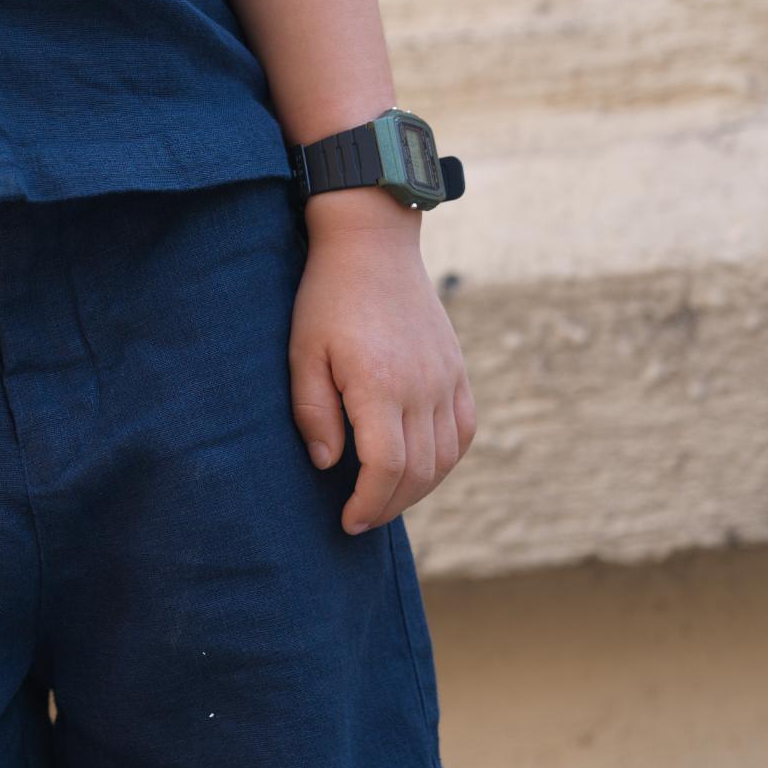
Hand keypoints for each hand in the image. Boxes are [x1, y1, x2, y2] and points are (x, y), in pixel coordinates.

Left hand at [290, 193, 474, 533]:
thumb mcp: (303, 353)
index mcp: (380, 385)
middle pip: (418, 470)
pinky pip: (464, 429)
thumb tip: (328, 465)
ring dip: (419, 488)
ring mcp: (446, 378)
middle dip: (389, 504)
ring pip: (446, 456)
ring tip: (386, 499)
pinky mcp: (457, 369)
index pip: (385, 467)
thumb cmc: (327, 299)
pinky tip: (422, 468)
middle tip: (361, 519)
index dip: (368, 503)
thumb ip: (313, 413)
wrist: (373, 245)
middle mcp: (422, 387)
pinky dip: (447, 459)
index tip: (348, 522)